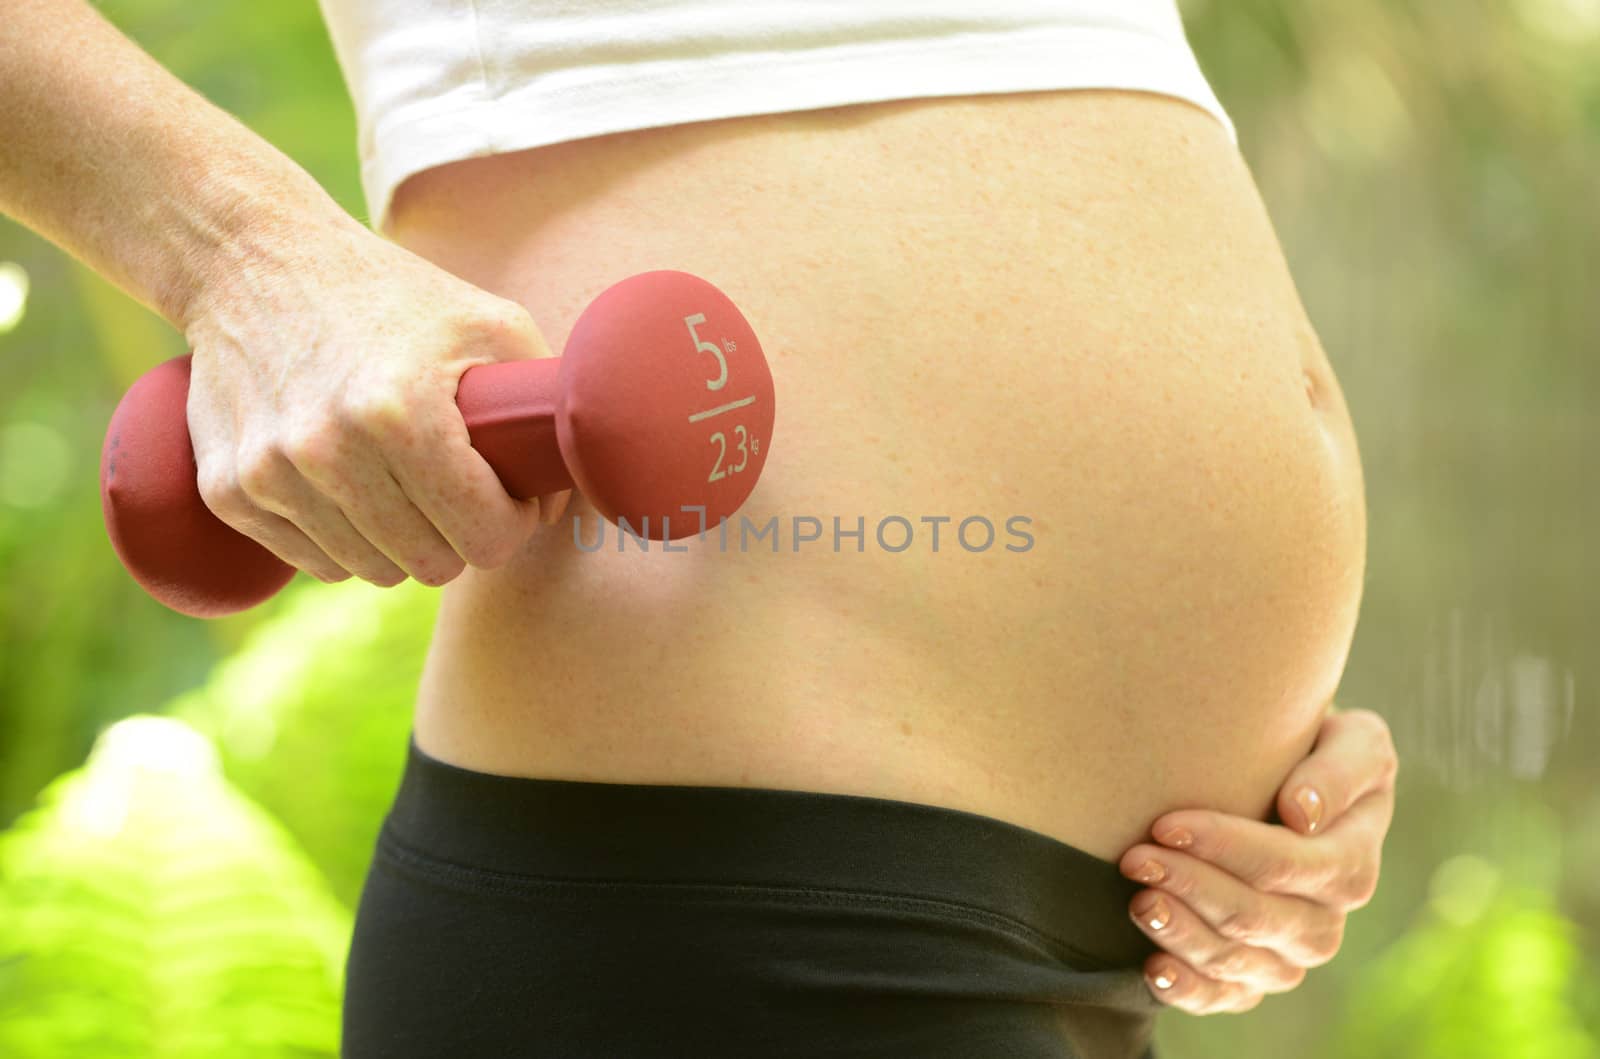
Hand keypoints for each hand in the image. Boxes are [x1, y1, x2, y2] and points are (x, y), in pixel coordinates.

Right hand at [183, 214, 570, 587]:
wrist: (252, 262)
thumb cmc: (391, 294)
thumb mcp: (490, 321)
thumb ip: (549, 399)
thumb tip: (581, 478)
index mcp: (400, 414)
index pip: (484, 539)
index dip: (513, 525)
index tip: (513, 496)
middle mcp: (327, 452)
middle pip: (430, 566)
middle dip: (461, 537)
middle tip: (463, 491)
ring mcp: (268, 475)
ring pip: (371, 573)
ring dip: (402, 544)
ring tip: (407, 485)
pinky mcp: (228, 491)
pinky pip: (314, 563)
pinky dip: (344, 542)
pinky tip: (354, 490)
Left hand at [1116, 707, 1398, 1013]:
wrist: (1278, 780)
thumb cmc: (1310, 750)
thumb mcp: (1352, 740)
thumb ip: (1340, 768)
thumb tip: (1302, 815)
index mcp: (1353, 859)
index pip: (1294, 866)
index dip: (1229, 849)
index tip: (1166, 824)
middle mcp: (1325, 917)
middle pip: (1259, 917)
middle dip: (1193, 887)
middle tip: (1135, 858)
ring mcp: (1288, 953)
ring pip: (1237, 961)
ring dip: (1183, 934)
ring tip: (1138, 900)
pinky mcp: (1252, 975)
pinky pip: (1224, 997)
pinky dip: (1188, 990)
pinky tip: (1151, 969)